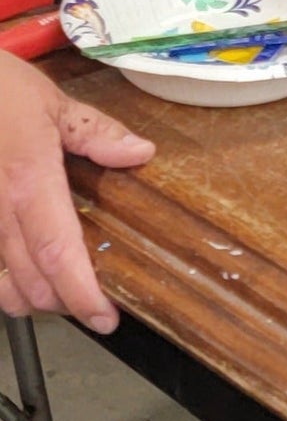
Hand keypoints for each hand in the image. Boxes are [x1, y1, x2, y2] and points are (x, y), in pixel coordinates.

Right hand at [0, 54, 152, 332]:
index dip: (82, 293)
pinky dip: (3, 281)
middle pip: (30, 279)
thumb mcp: (51, 102)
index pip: (60, 252)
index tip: (105, 318)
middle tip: (91, 304)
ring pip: (0, 283)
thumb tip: (139, 155)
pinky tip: (18, 274)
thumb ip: (95, 133)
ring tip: (59, 294)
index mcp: (28, 180)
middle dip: (63, 302)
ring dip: (31, 297)